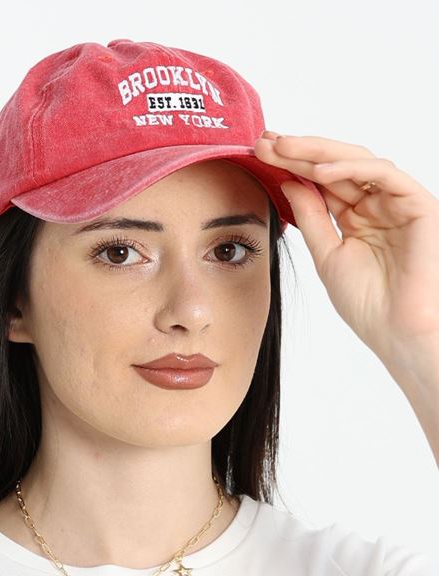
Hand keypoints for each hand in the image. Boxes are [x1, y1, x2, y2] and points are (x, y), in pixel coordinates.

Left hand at [254, 131, 438, 368]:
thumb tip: (288, 182)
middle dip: (300, 152)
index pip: (321, 182)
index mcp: (355, 217)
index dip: (292, 165)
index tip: (260, 154)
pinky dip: (351, 168)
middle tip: (266, 142)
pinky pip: (383, 174)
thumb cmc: (367, 303)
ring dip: (319, 153)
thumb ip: (310, 218)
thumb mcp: (326, 255)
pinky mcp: (417, 203)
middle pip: (335, 166)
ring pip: (358, 162)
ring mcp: (397, 202)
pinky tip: (319, 172)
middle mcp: (376, 204)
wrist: (396, 331)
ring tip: (285, 149)